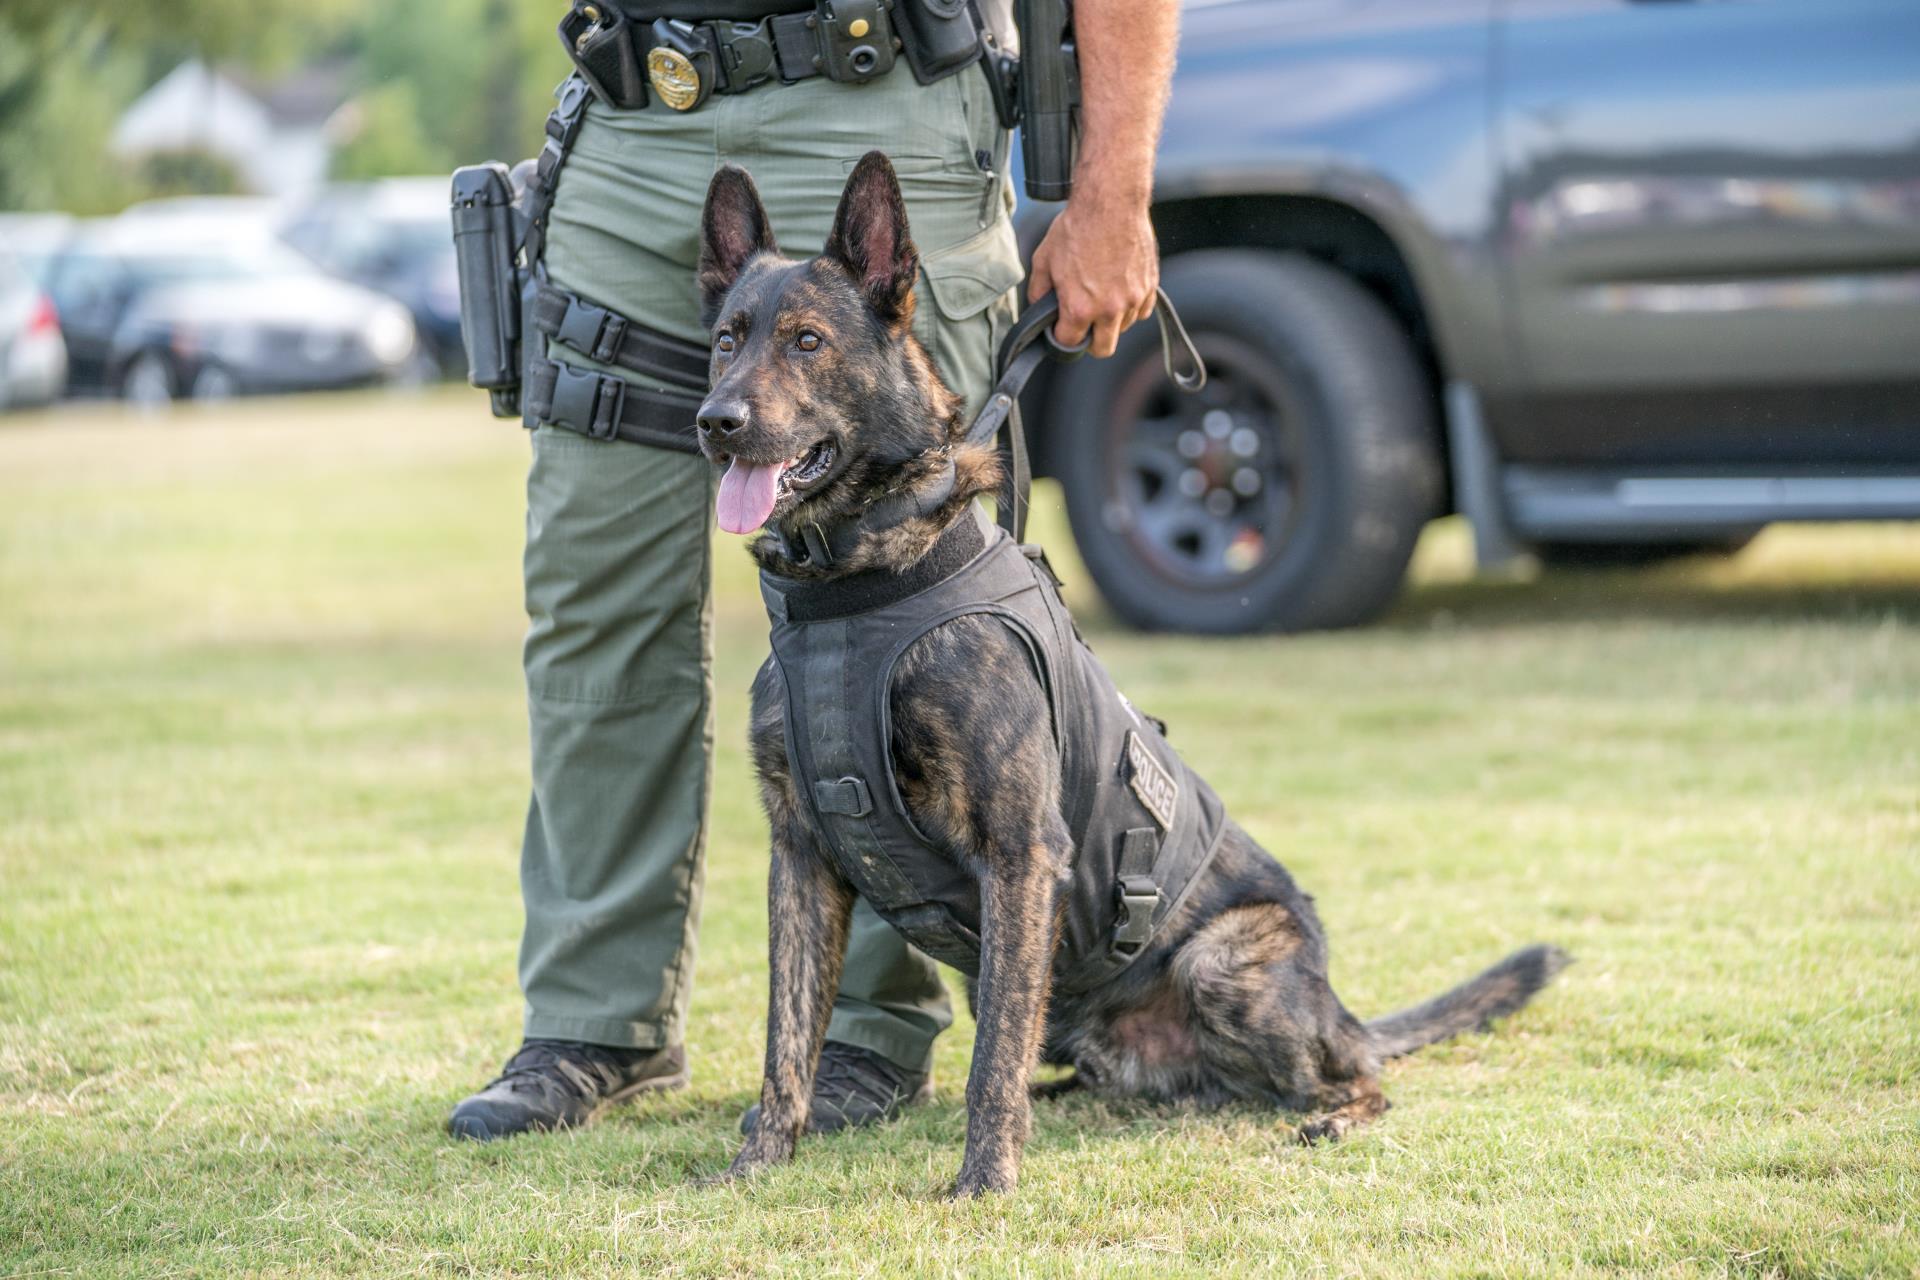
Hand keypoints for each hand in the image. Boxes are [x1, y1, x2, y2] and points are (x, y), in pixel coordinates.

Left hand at [1026, 178, 1158, 357]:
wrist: (1110, 202)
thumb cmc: (1076, 228)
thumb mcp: (1043, 260)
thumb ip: (1039, 292)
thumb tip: (1039, 309)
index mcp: (1080, 308)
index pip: (1069, 343)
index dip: (1061, 336)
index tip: (1061, 327)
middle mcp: (1110, 309)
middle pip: (1102, 349)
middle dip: (1090, 341)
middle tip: (1083, 324)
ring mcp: (1133, 299)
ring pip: (1122, 329)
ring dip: (1111, 320)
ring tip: (1101, 294)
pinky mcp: (1150, 286)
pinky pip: (1141, 311)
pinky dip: (1131, 306)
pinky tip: (1119, 287)